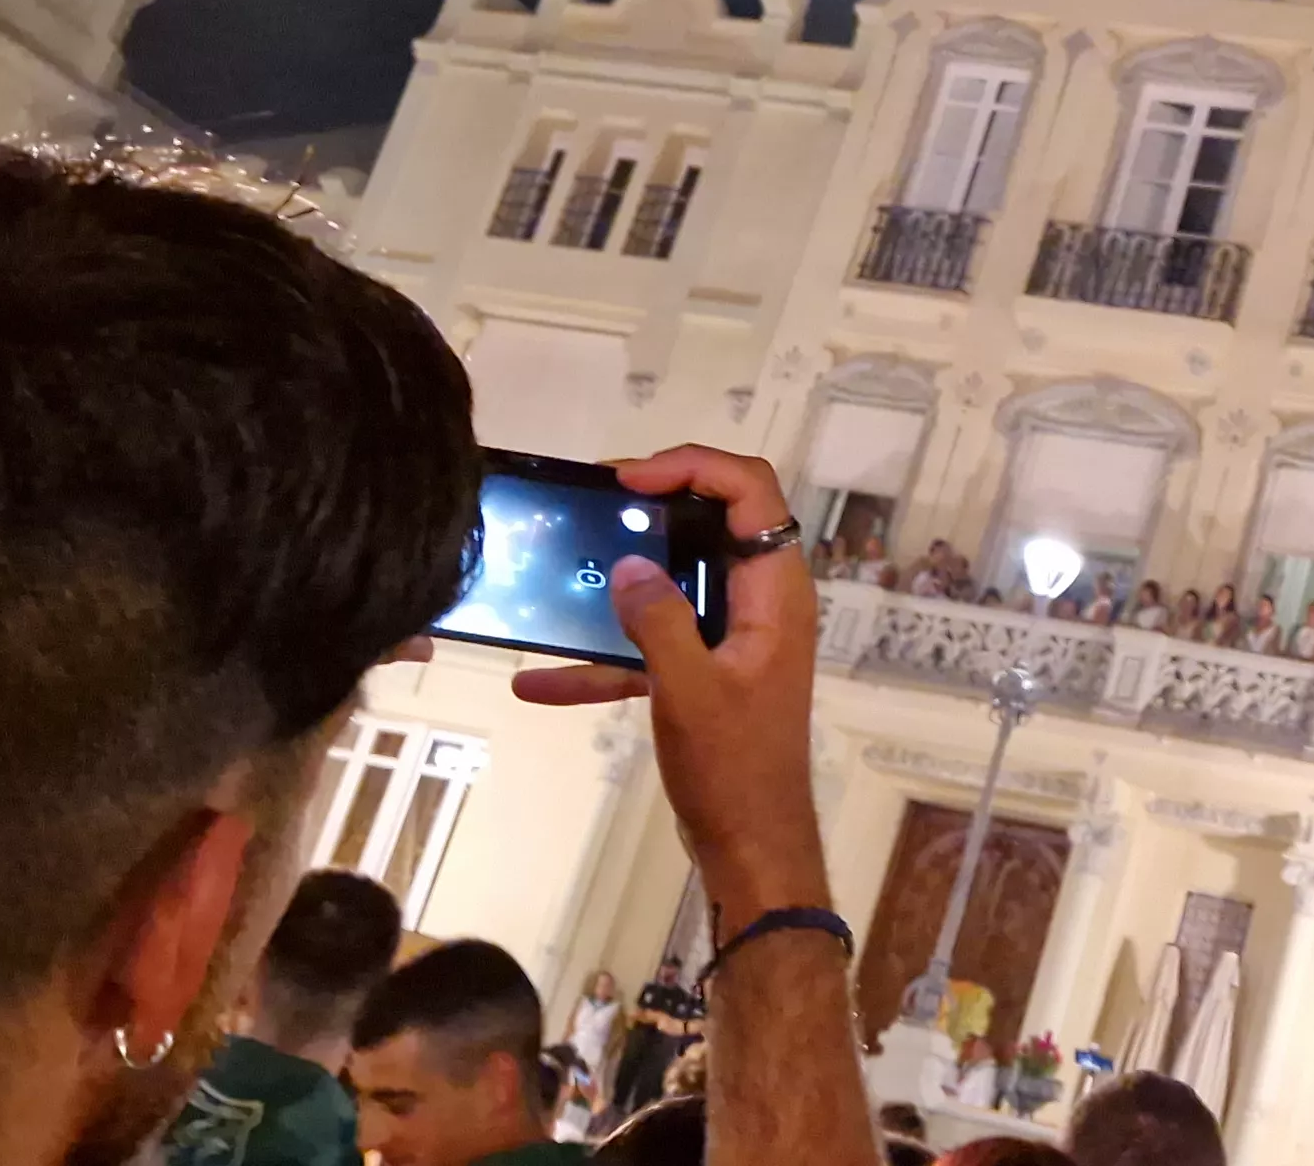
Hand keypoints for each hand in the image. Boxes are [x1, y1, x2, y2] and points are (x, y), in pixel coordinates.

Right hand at [514, 445, 828, 913]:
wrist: (749, 846)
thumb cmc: (734, 768)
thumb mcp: (689, 692)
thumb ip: (660, 623)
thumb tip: (631, 565)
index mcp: (775, 593)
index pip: (751, 492)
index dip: (694, 466)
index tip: (628, 480)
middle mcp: (760, 603)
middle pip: (713, 524)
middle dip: (652, 508)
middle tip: (593, 504)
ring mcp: (733, 637)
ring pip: (677, 582)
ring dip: (623, 577)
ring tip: (561, 564)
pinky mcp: (705, 672)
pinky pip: (653, 645)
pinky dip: (604, 657)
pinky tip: (538, 680)